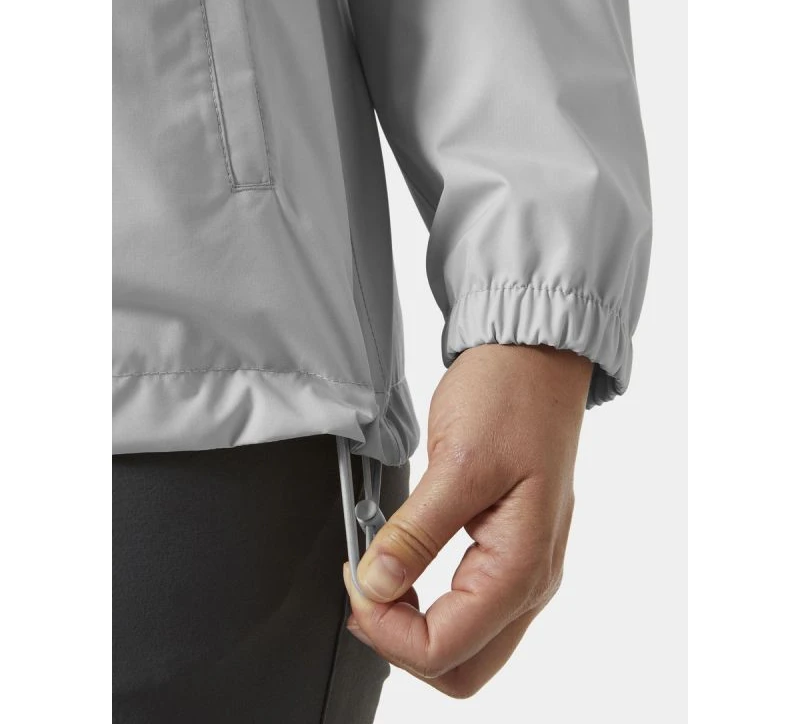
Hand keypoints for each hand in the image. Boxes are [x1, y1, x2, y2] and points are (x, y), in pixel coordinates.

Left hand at [342, 343, 591, 697]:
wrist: (535, 358)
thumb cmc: (512, 398)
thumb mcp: (459, 462)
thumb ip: (416, 531)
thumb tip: (375, 585)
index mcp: (523, 565)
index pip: (448, 648)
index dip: (388, 631)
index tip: (356, 584)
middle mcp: (531, 578)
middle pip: (461, 665)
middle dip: (400, 643)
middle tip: (362, 593)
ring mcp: (524, 566)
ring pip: (466, 643)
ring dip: (412, 627)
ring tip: (376, 581)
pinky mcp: (510, 548)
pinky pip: (470, 607)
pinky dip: (428, 605)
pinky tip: (401, 570)